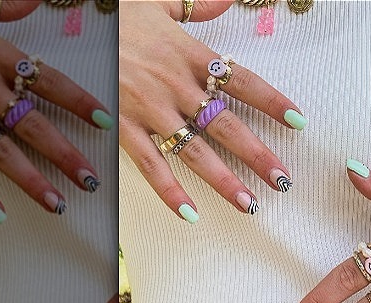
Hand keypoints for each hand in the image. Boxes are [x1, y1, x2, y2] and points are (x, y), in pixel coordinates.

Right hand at [0, 1, 111, 221]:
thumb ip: (5, 7)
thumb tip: (35, 1)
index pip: (50, 82)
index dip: (80, 102)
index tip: (105, 121)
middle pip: (35, 127)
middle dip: (65, 156)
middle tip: (91, 180)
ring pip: (2, 152)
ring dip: (31, 181)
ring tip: (57, 204)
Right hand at [119, 1, 305, 222]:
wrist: (73, 23)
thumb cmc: (117, 13)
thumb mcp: (159, 2)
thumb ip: (198, 6)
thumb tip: (226, 2)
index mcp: (191, 55)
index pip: (243, 81)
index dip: (272, 101)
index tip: (297, 121)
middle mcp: (177, 86)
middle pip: (226, 125)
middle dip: (257, 154)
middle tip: (282, 179)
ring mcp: (151, 109)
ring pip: (195, 151)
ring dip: (224, 180)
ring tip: (249, 204)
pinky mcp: (124, 126)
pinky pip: (150, 164)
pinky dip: (169, 191)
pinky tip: (190, 214)